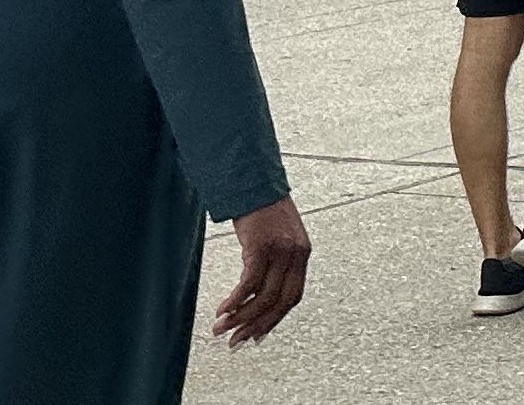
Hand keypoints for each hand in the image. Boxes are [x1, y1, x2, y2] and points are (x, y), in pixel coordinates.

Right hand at [214, 195, 309, 344]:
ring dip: (241, 317)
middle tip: (235, 342)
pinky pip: (249, 283)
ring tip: (221, 329)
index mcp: (302, 255)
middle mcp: (296, 255)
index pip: (293, 297)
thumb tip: (258, 295)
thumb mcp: (279, 238)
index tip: (256, 336)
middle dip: (256, 325)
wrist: (254, 183)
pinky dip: (236, 300)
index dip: (274, 320)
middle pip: (279, 302)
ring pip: (263, 296)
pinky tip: (222, 310)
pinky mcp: (261, 246)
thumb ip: (276, 264)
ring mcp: (280, 251)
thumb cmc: (263, 212)